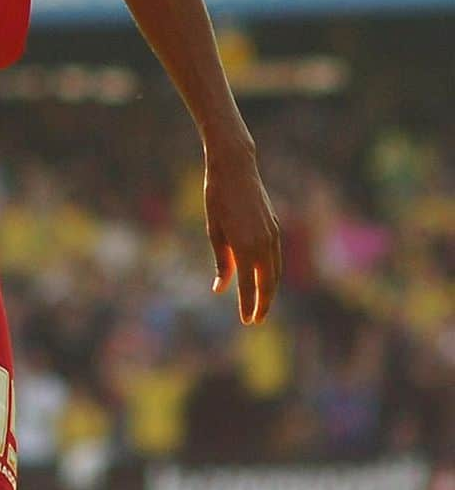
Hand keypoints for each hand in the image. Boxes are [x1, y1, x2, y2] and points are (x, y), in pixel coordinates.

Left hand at [204, 136, 281, 323]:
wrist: (235, 167)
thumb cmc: (217, 196)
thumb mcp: (214, 230)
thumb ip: (221, 261)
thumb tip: (220, 288)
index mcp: (245, 247)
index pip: (248, 287)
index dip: (248, 306)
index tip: (246, 321)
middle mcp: (263, 244)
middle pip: (268, 284)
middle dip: (263, 304)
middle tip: (256, 320)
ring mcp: (273, 235)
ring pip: (276, 272)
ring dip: (270, 289)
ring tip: (261, 303)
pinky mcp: (275, 227)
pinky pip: (276, 257)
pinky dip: (272, 272)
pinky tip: (265, 276)